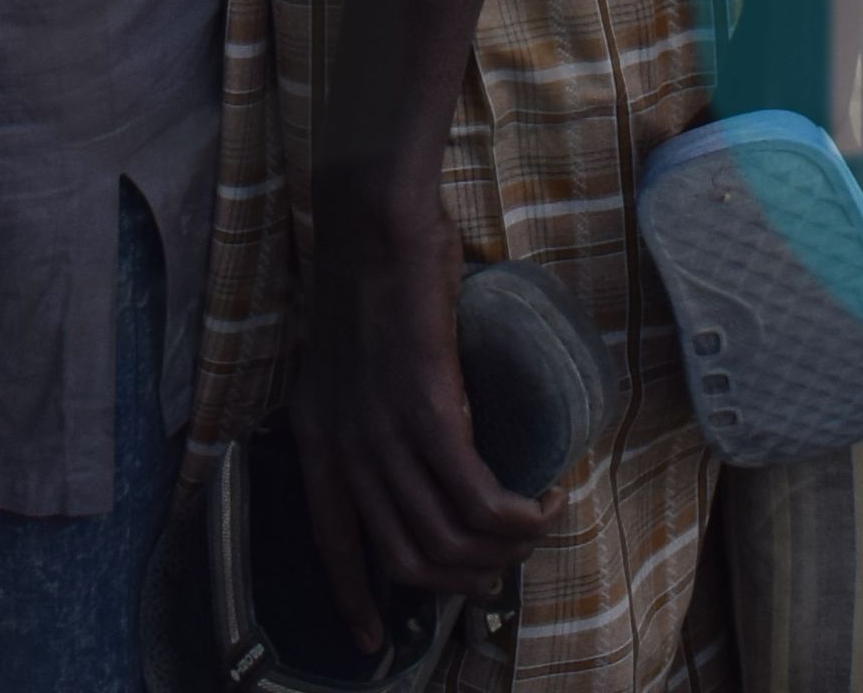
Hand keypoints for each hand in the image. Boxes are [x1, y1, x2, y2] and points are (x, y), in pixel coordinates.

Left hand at [291, 187, 545, 612]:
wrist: (374, 222)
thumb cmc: (373, 271)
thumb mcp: (349, 356)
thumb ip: (370, 406)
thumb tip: (427, 440)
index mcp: (318, 437)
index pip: (329, 545)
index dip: (354, 599)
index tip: (375, 641)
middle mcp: (345, 449)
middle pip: (404, 560)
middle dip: (460, 581)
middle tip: (501, 567)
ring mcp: (385, 435)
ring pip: (445, 541)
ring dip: (501, 552)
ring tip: (536, 528)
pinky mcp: (430, 413)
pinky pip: (479, 500)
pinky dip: (519, 518)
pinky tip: (544, 503)